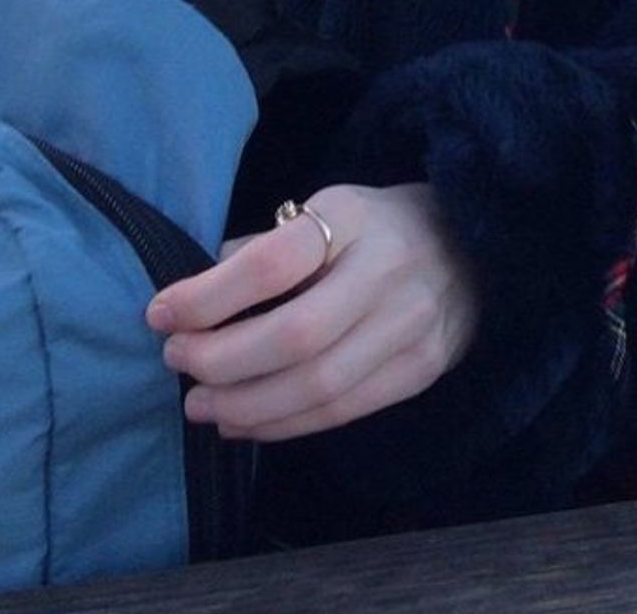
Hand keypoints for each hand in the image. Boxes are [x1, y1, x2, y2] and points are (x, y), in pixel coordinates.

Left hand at [145, 183, 480, 440]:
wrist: (475, 247)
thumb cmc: (378, 228)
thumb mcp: (328, 211)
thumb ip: (266, 249)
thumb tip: (194, 297)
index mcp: (357, 218)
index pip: (274, 262)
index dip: (208, 296)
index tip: (160, 314)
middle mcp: (390, 271)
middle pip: (293, 336)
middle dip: (219, 360)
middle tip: (177, 362)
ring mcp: (412, 326)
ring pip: (314, 387)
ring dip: (242, 405)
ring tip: (200, 404)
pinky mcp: (420, 369)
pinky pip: (340, 412)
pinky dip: (280, 425)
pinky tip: (242, 421)